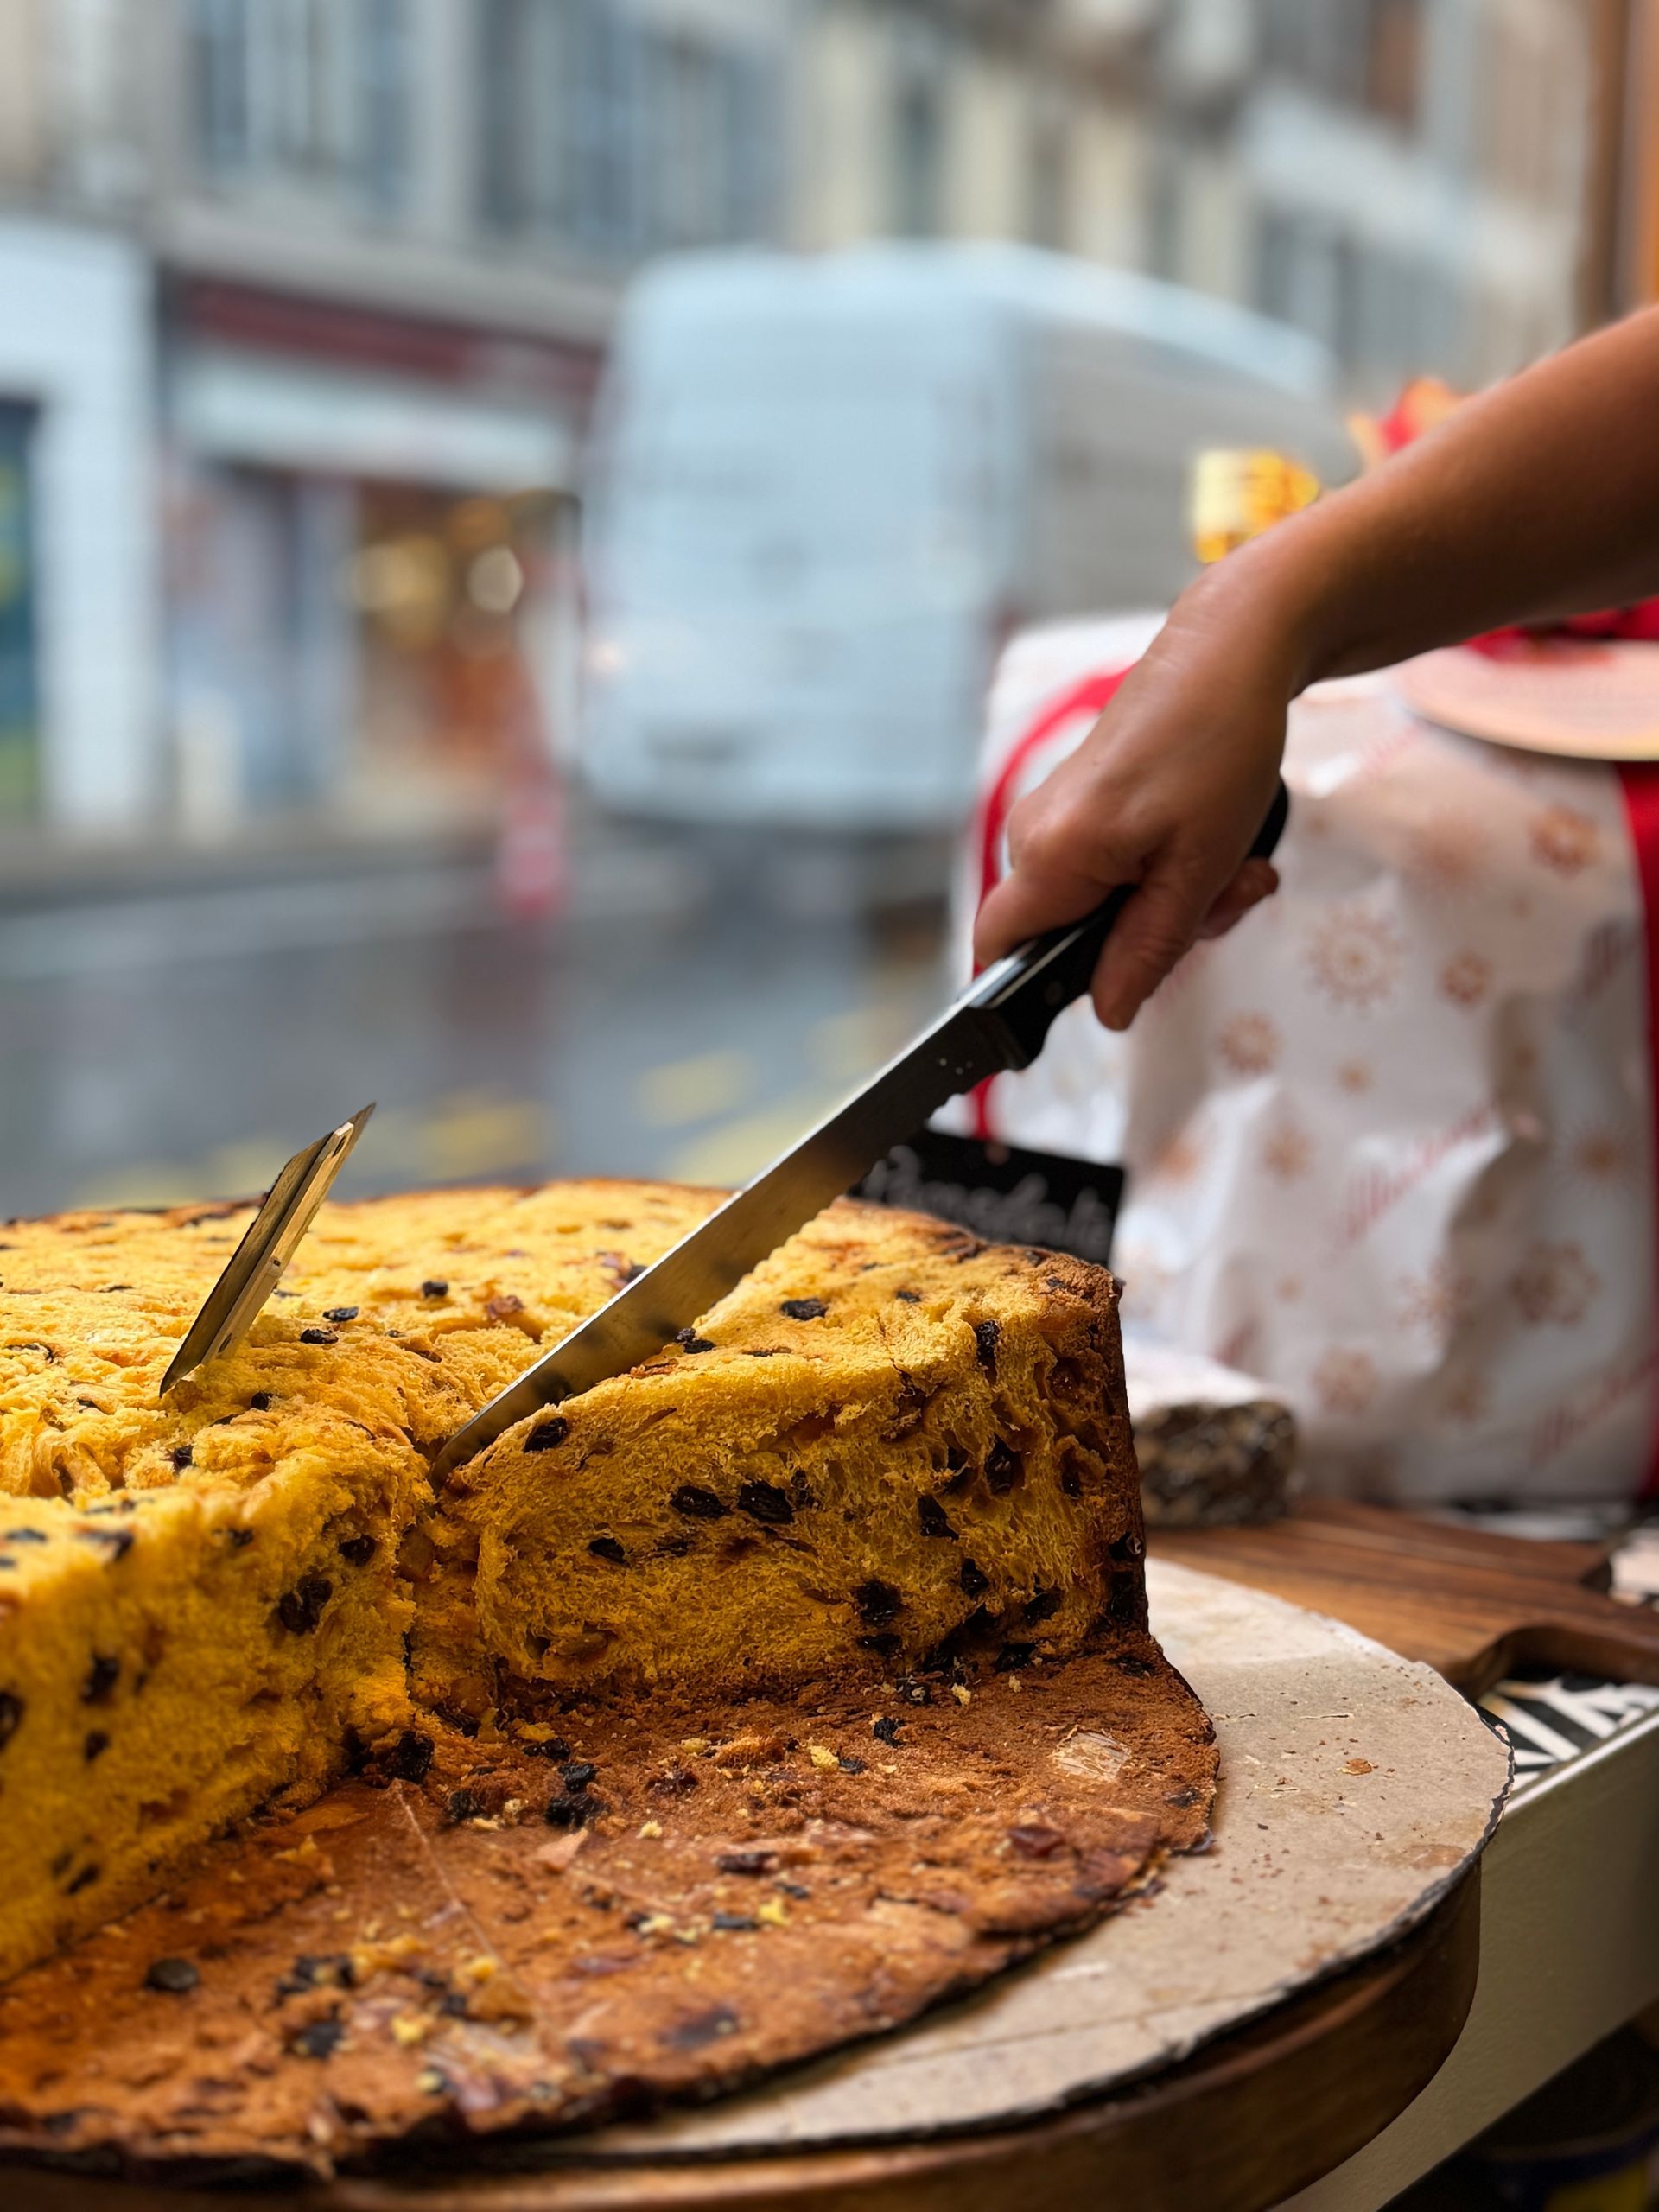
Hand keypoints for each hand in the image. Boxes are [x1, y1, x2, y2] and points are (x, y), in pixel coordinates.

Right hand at [973, 563, 1299, 1029]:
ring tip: (1235, 863)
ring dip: (1170, 903)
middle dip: (1148, 940)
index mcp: (1052, 854)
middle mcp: (1035, 832)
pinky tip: (1212, 841)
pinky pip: (1109, 867)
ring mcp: (1054, 814)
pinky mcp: (1081, 801)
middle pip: (1066, 936)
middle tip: (1226, 901)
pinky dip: (1163, 870)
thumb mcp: (1200, 867)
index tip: (1076, 1012)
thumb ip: (1148, 949)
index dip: (1026, 999)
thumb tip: (1109, 1013)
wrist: (1231, 648)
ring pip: (1098, 903)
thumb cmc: (1219, 745)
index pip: (1001, 954)